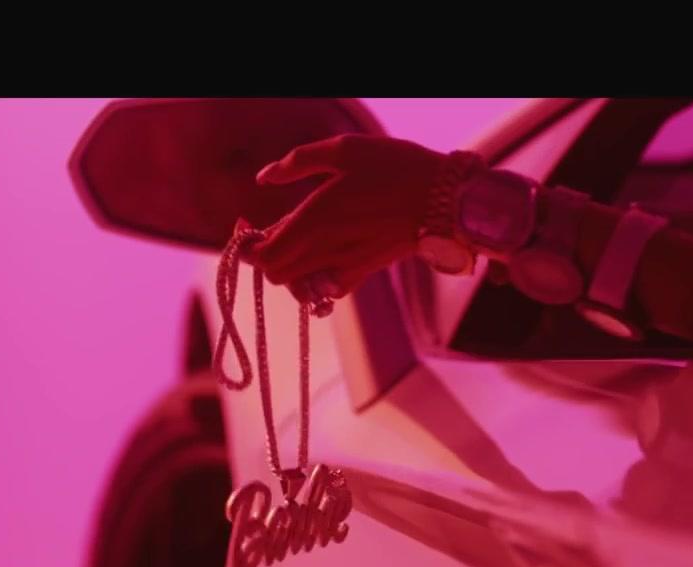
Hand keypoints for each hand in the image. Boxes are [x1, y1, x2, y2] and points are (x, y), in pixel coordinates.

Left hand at [249, 134, 445, 297]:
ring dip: (290, 271)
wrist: (446, 199)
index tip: (248, 225)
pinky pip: (327, 292)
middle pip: (276, 275)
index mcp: (315, 218)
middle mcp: (327, 248)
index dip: (246, 246)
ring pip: (299, 288)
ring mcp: (348, 266)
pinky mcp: (366, 272)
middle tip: (269, 233)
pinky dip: (316, 283)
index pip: (263, 255)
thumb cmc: (397, 167)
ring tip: (295, 247)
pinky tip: (321, 259)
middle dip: (265, 257)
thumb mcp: (345, 149)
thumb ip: (298, 162)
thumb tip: (264, 178)